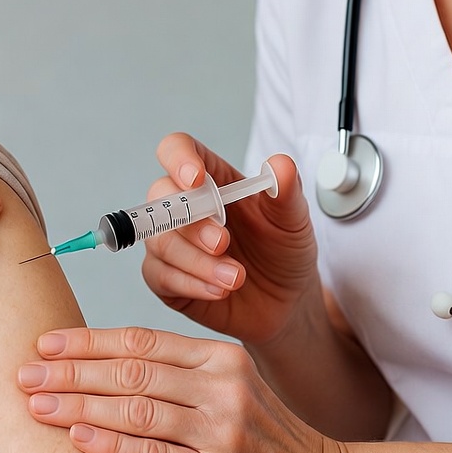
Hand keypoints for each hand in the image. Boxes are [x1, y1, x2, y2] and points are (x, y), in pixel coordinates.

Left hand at [18, 327, 341, 452]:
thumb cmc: (256, 428)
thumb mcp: (224, 381)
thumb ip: (174, 368)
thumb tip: (96, 362)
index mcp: (217, 354)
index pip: (139, 338)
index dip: (88, 340)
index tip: (46, 343)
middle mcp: (221, 384)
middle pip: (131, 370)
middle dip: (72, 372)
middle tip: (26, 373)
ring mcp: (222, 430)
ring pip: (136, 409)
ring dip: (79, 407)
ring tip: (38, 405)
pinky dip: (110, 446)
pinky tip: (76, 439)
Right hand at [142, 135, 319, 345]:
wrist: (285, 303)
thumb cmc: (283, 252)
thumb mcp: (292, 221)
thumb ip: (286, 192)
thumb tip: (281, 163)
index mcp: (212, 179)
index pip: (177, 149)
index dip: (178, 158)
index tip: (195, 179)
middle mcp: (185, 205)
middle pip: (160, 195)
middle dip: (192, 223)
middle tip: (224, 243)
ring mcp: (171, 241)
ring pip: (159, 240)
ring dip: (197, 262)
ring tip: (235, 278)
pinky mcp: (165, 276)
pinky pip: (158, 275)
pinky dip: (191, 284)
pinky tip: (219, 290)